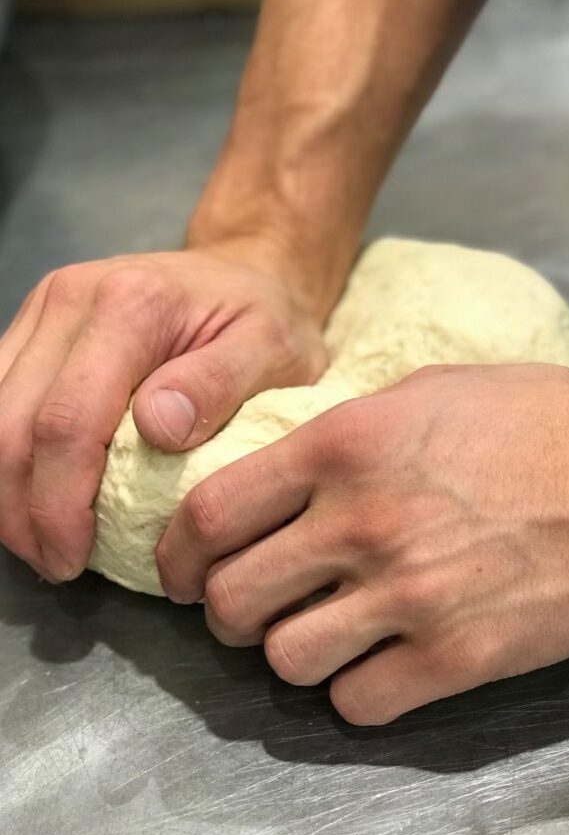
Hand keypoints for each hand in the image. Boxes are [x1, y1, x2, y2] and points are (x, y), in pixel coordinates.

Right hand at [0, 239, 327, 581]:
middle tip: (56, 564)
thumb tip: (157, 429)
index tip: (74, 558)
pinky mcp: (32, 323)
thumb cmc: (266, 319)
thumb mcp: (275, 350)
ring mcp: (43, 307)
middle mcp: (72, 297)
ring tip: (40, 541)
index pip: (67, 420)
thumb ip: (220, 385)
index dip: (57, 503)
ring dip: (4, 487)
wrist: (243, 269)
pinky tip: (32, 494)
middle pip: (9, 423)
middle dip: (21, 510)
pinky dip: (3, 454)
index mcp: (131, 305)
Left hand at [157, 363, 568, 724]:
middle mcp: (361, 522)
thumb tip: (284, 467)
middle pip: (234, 599)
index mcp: (344, 446)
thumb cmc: (535, 422)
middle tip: (250, 607)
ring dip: (290, 652)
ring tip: (321, 632)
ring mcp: (406, 595)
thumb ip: (343, 429)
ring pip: (285, 660)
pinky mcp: (453, 657)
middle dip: (226, 612)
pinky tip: (376, 662)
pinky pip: (356, 702)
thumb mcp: (424, 391)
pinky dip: (353, 690)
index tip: (182, 571)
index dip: (179, 553)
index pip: (212, 514)